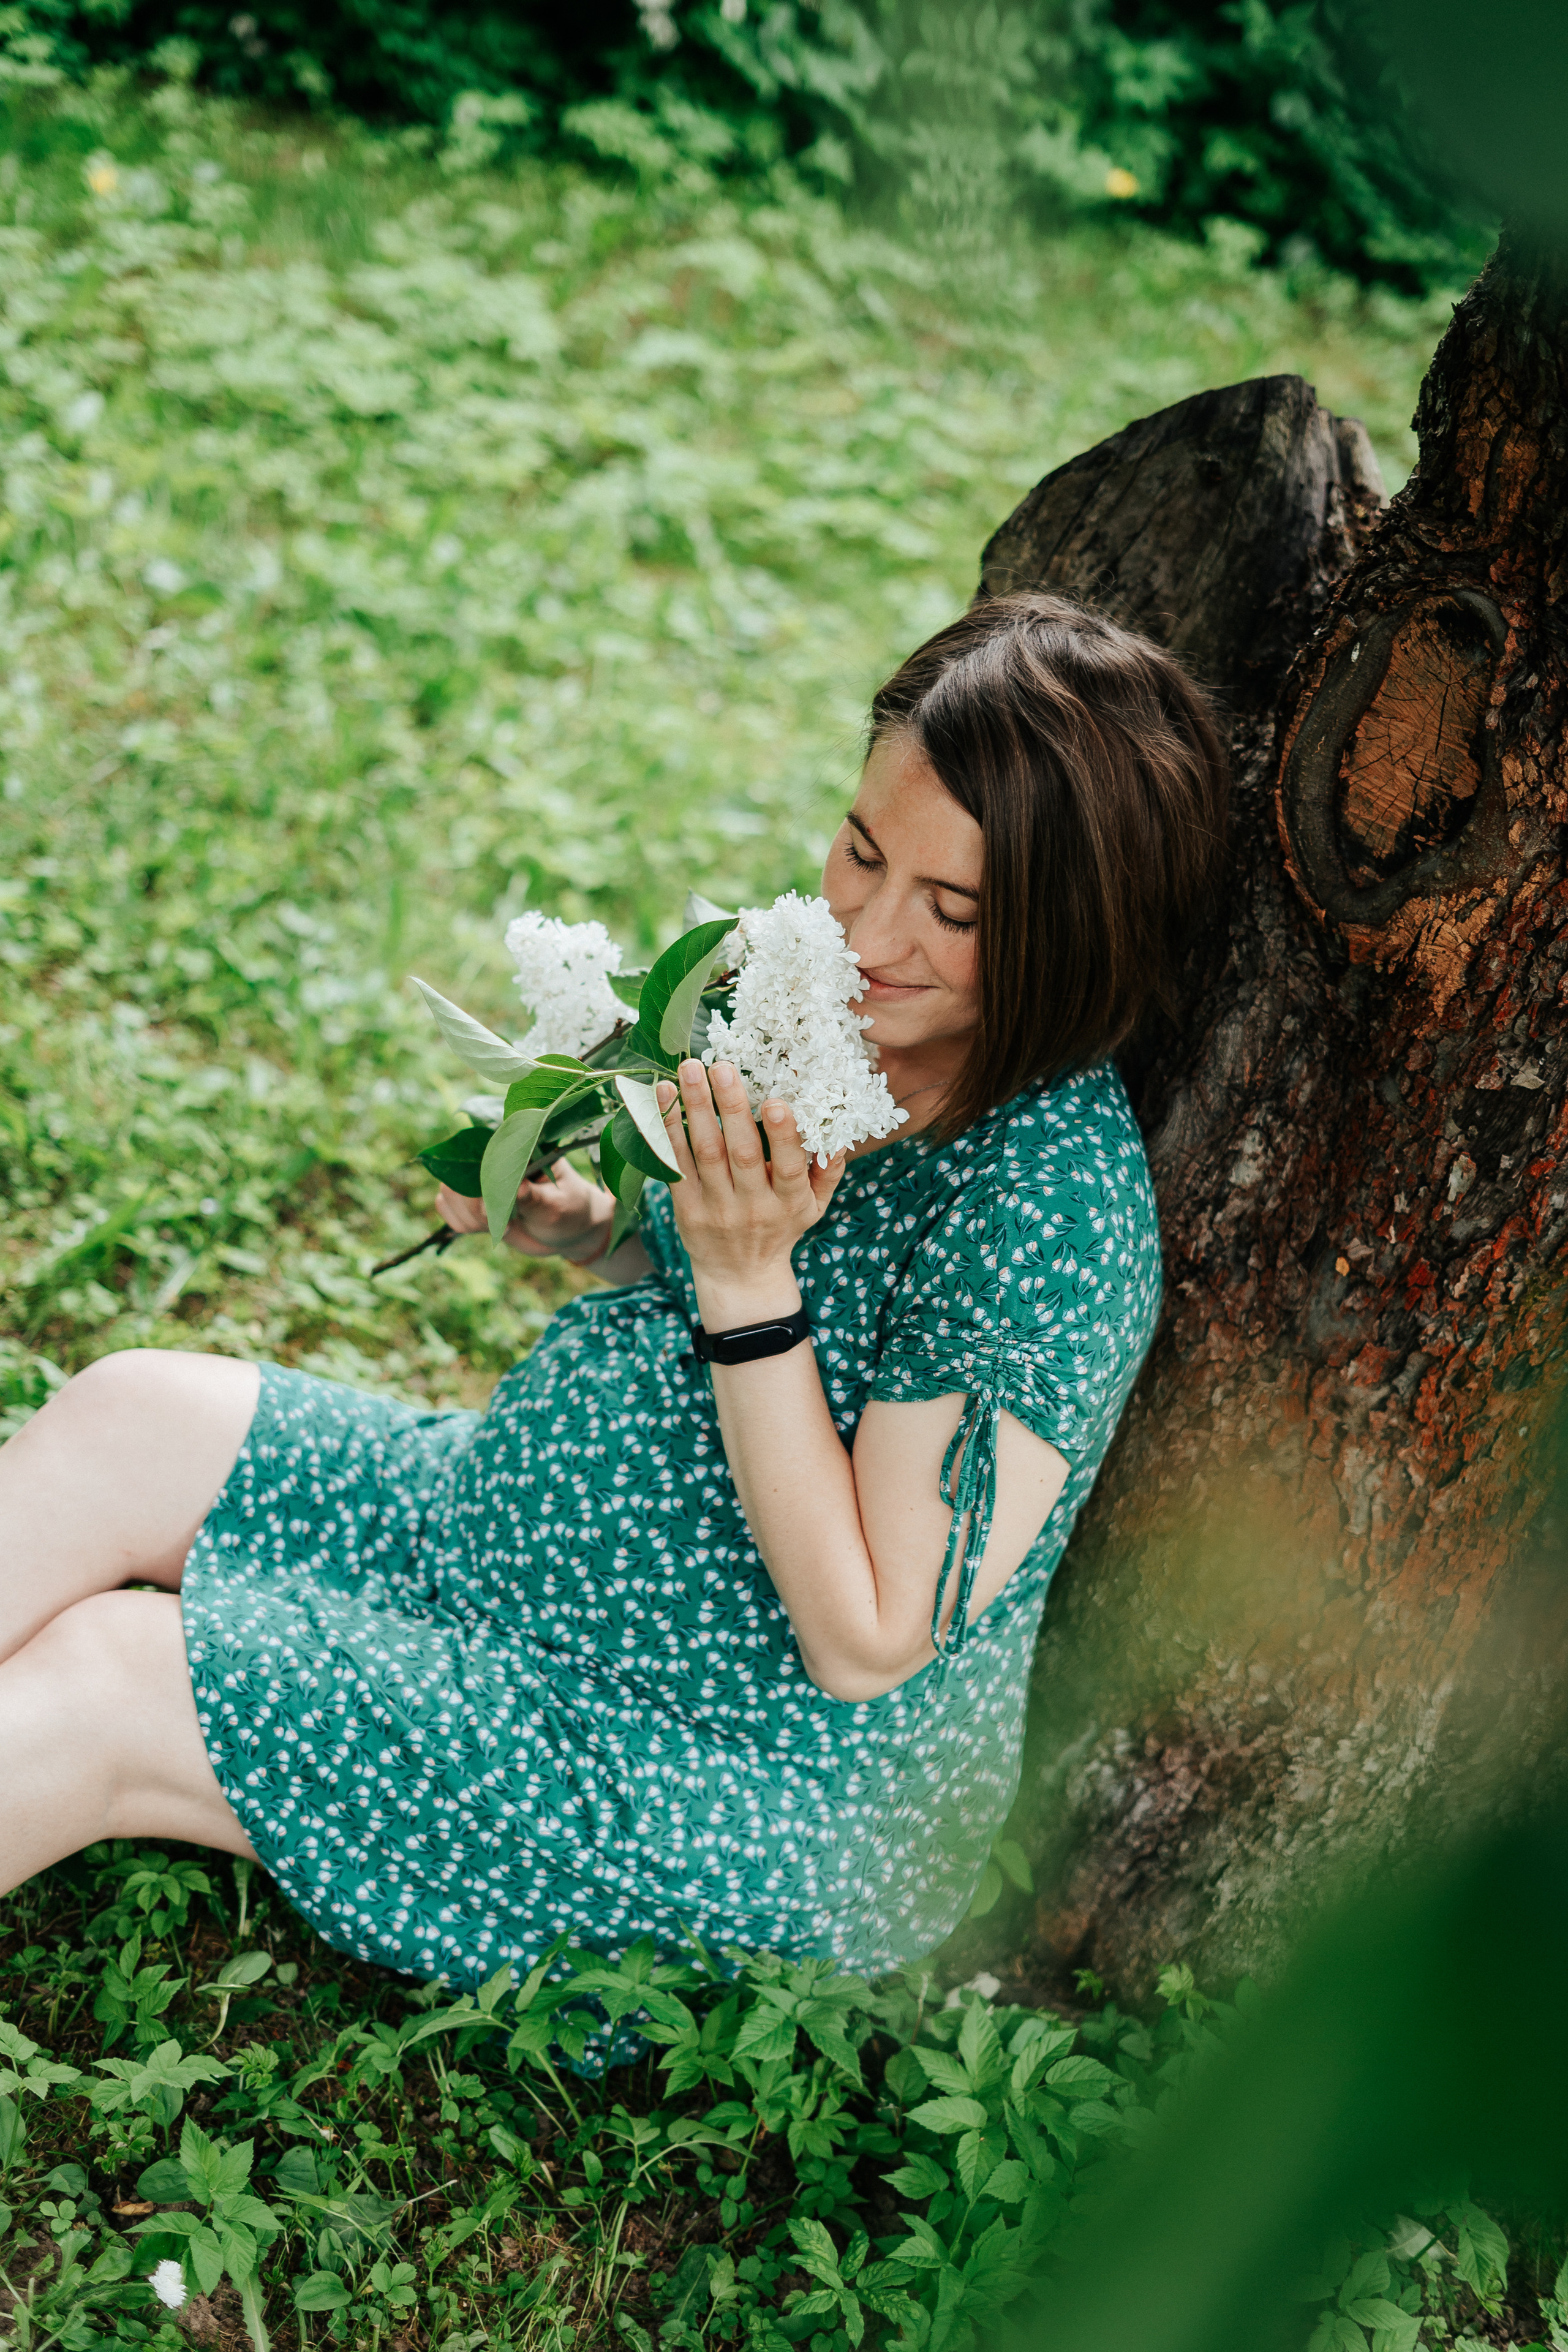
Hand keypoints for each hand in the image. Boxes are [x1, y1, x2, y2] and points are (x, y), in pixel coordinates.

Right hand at [437, 1158, 612, 1262]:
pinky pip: (445, 1207)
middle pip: (457, 1174)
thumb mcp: (558, 1205)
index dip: (482, 1183)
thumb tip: (518, 1188)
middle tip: (506, 1223)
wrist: (569, 1229)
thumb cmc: (570, 1210)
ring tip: (503, 1225)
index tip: (496, 1210)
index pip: (483, 1151)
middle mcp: (493, 1156)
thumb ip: (535, 1198)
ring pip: (447, 1193)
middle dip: (474, 1207)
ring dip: (469, 1218)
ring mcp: (478, 1176)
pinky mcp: (470, 1197)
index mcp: (518, 1146)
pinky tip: (489, 1226)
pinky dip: (462, 1223)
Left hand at [660, 1060, 845, 1327]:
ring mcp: (716, 1208)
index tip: (776, 1101)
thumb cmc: (782, 1228)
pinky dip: (667, 1129)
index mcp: (789, 1202)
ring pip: (704, 1153)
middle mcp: (752, 1206)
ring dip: (695, 1107)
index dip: (783, 1136)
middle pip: (740, 1153)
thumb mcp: (815, 1207)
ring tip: (689, 1069)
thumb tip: (838, 1132)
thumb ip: (828, 1170)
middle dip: (731, 1107)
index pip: (789, 1168)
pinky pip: (675, 1165)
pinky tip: (663, 1096)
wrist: (740, 1276)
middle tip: (722, 1066)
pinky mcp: (686, 1209)